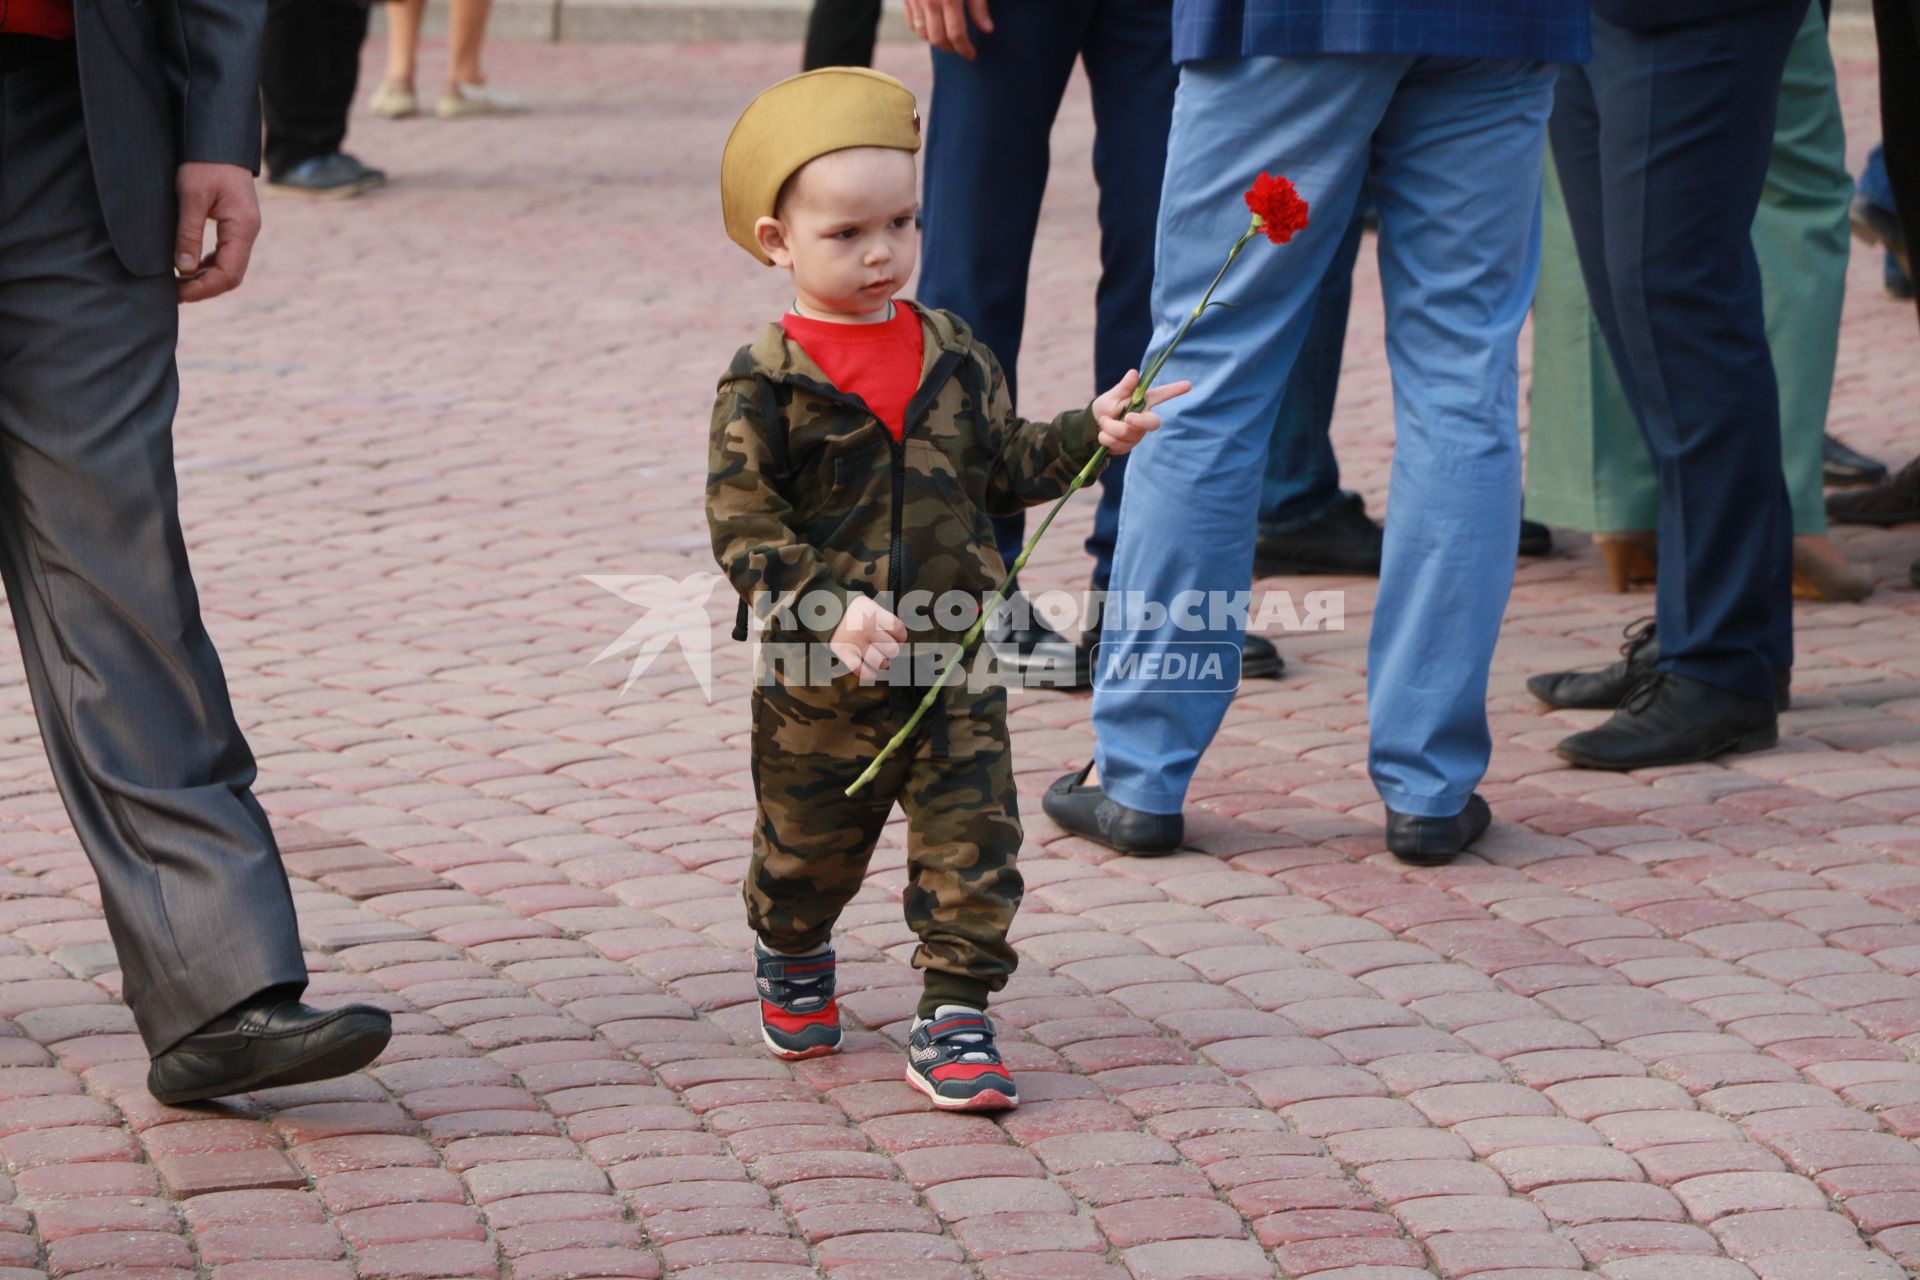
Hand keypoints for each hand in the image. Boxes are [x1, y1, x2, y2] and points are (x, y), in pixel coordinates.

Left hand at [175, 162, 261, 303]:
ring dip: (205, 278)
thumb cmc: (205, 163)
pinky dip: (207, 264)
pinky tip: (188, 265)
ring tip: (178, 283)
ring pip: (229, 266)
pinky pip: (225, 253)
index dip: (203, 288)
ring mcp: (243, 228)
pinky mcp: (235, 223)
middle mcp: (247, 232)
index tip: (177, 293)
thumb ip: (188, 233)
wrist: (219, 138)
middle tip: (174, 293)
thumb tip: (183, 268)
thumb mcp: (191, 196)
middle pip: (231, 275)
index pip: (228, 273)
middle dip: (204, 288)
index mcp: (243, 228)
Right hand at [830, 595, 907, 680]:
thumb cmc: (853, 611)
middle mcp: (865, 628)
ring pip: (879, 662)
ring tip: (881, 660)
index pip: (899, 630)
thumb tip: (900, 639)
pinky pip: (860, 670)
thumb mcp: (870, 605)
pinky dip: (868, 673)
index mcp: (874, 613)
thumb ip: (885, 619)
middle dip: (892, 650)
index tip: (898, 638)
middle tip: (887, 649)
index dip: (901, 636)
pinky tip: (872, 672)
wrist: (825, 612)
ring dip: (883, 663)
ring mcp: (855, 642)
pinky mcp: (844, 653)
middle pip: (892, 648)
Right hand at [903, 0, 991, 57]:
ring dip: (936, 41)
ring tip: (948, 39)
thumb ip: (979, 7)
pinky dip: (922, 31)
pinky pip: (911, 24)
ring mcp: (915, 0)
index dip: (964, 48)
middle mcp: (929, 2)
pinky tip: (933, 29)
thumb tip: (988, 30)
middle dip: (951, 48)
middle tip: (961, 48)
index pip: (956, 34)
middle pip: (938, 39)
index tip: (971, 54)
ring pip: (922, 34)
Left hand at [1092, 369, 1188, 454]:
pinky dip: (1106, 439)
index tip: (1188, 384)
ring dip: (1110, 428)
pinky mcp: (1130, 446)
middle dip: (1138, 421)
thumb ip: (1124, 387)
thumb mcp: (1112, 396)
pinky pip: (1119, 445)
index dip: (1175, 390)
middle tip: (1127, 418)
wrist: (1093, 427)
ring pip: (1127, 434)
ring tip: (1104, 422)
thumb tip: (1134, 373)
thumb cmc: (1106, 407)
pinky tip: (1104, 435)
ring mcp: (1138, 434)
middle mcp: (1144, 418)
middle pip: (1152, 423)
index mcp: (1143, 402)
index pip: (1162, 395)